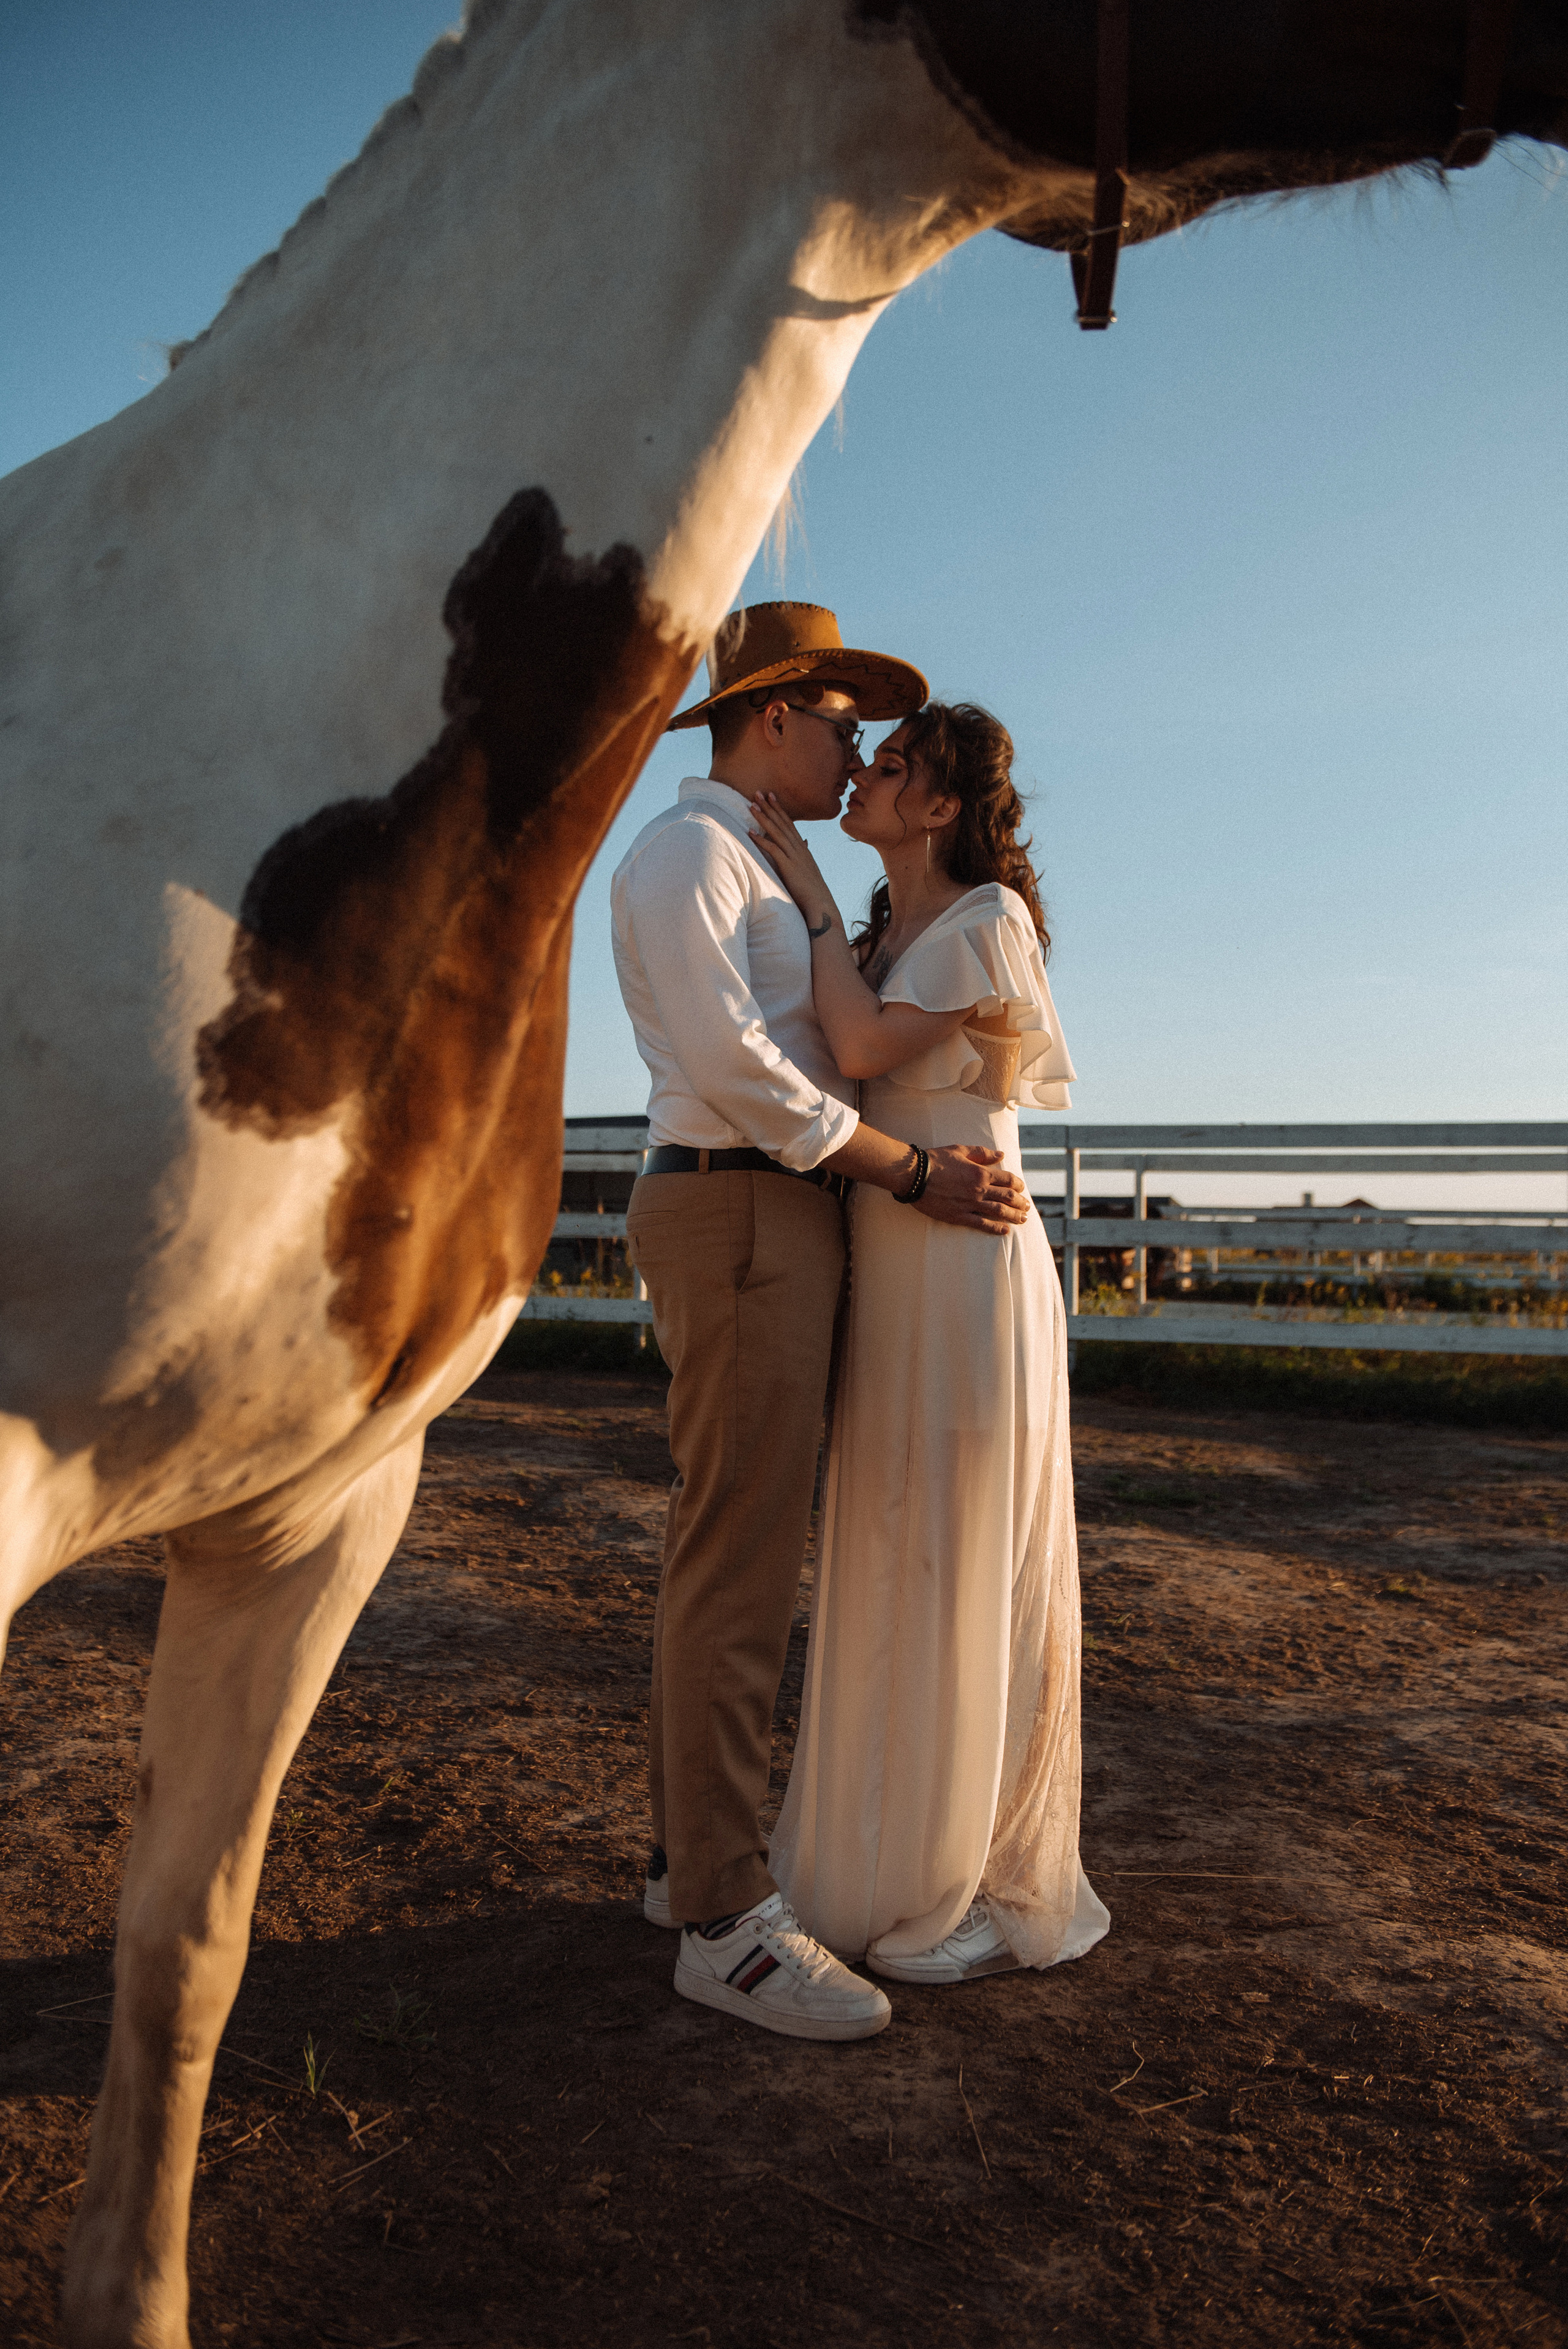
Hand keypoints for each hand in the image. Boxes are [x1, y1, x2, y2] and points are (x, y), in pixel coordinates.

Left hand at [747, 792, 836, 930]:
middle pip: (782, 822)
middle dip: (769, 806)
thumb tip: (804, 841)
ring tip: (752, 805)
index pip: (789, 823)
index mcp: (802, 848)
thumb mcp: (808, 866)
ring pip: (776, 831)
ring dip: (763, 818)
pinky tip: (750, 832)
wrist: (820, 902)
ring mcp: (794, 855)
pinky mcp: (788, 865)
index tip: (771, 796)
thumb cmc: (812, 888)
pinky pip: (773, 849)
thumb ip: (804, 852)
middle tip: (758, 792)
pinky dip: (761, 839)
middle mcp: (798, 847)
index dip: (779, 809)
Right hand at [916, 1145, 1030, 1233]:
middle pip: (1008, 1197)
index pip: (1008, 1180)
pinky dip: (995, 1228)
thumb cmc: (936, 1159)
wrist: (915, 1175)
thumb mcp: (961, 1150)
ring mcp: (970, 1204)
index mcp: (981, 1173)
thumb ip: (982, 1153)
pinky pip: (982, 1224)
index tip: (1022, 1189)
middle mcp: (979, 1190)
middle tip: (1027, 1207)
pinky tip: (1005, 1230)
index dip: (1018, 1185)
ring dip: (1014, 1216)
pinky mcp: (959, 1216)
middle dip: (1020, 1202)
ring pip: (999, 1212)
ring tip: (1023, 1219)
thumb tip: (1001, 1154)